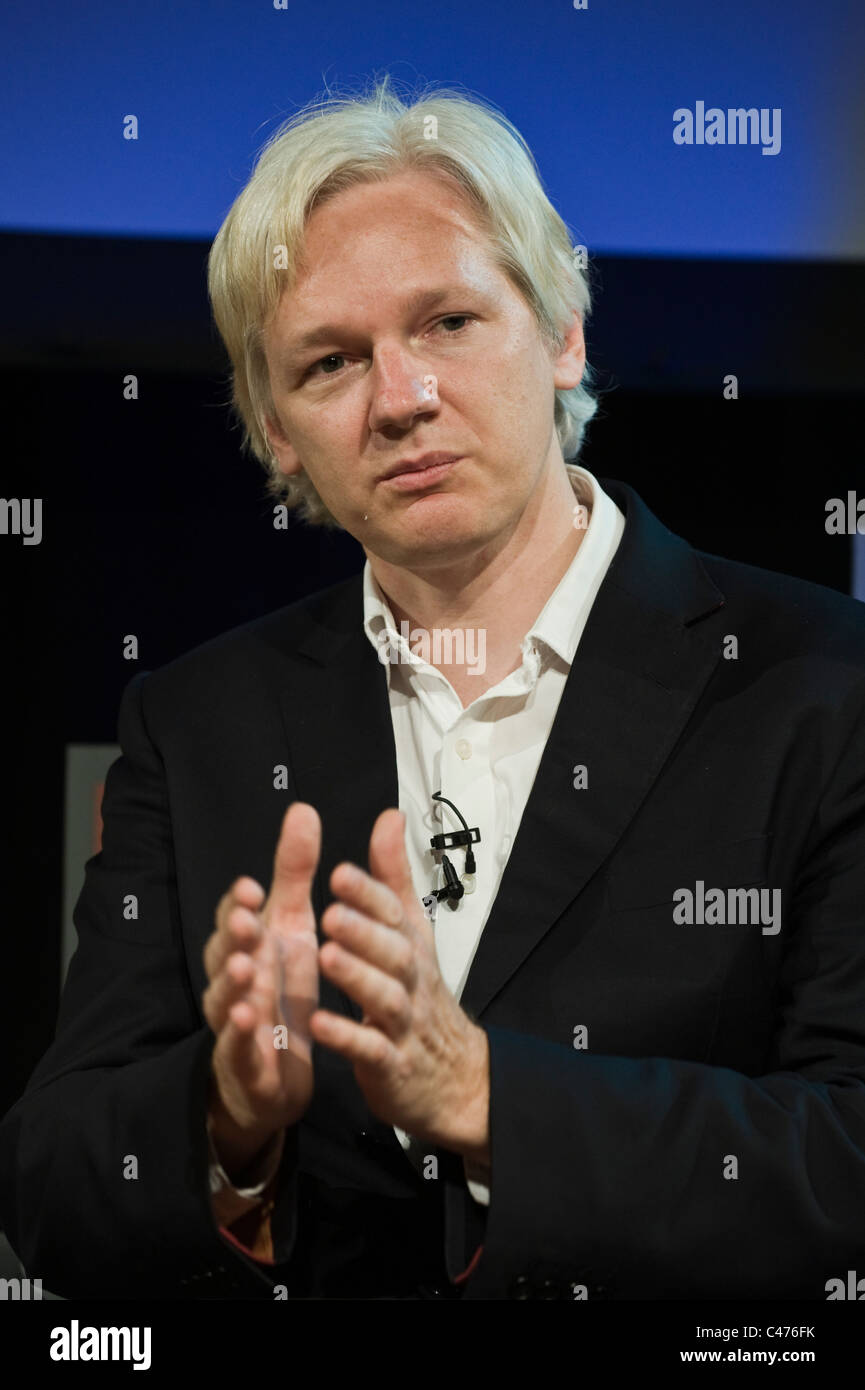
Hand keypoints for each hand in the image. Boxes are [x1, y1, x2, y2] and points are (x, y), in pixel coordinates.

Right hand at [202, 802, 320, 1173]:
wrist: (274, 1071)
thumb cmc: (282, 990)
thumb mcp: (292, 926)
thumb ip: (295, 873)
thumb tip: (302, 809)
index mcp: (248, 945)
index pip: (234, 917)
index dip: (239, 904)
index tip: (255, 887)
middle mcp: (234, 979)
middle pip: (222, 954)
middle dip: (232, 936)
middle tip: (248, 920)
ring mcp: (234, 1021)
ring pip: (225, 1000)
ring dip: (231, 984)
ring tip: (245, 967)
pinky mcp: (245, 1062)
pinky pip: (238, 1048)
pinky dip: (241, 1036)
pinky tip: (250, 1021)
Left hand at [311, 808, 489, 1161]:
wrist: (454, 1077)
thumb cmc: (421, 996)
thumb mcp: (411, 933)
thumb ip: (392, 878)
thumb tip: (389, 817)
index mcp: (411, 947)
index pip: (396, 915)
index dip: (369, 894)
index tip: (339, 872)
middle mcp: (412, 981)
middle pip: (394, 952)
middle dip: (364, 931)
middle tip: (330, 913)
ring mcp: (405, 1025)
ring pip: (385, 998)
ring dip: (357, 977)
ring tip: (324, 956)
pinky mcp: (393, 1066)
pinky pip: (372, 1051)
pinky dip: (348, 1038)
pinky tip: (319, 1024)